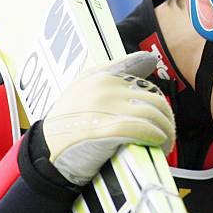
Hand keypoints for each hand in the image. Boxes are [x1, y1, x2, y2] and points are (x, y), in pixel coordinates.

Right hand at [43, 51, 175, 185]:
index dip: (157, 100)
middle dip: (166, 120)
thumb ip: (116, 72)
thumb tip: (150, 59)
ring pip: (153, 115)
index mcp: (101, 76)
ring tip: (164, 145)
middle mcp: (105, 88)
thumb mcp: (84, 89)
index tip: (160, 117)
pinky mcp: (106, 129)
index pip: (143, 80)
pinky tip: (158, 145)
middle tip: (166, 136)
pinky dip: (156, 138)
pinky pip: (144, 129)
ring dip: (166, 132)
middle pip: (155, 100)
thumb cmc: (69, 124)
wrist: (46, 154)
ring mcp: (105, 107)